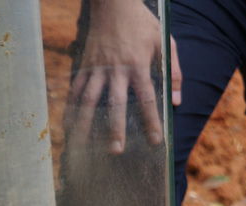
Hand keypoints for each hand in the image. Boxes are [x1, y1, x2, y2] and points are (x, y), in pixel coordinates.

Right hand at [67, 0, 181, 153]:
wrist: (113, 4)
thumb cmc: (141, 23)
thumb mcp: (164, 42)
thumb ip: (173, 71)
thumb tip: (177, 100)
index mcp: (138, 65)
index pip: (147, 98)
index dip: (151, 121)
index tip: (155, 140)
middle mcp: (116, 70)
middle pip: (115, 104)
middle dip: (115, 128)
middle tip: (115, 150)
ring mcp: (97, 68)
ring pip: (89, 99)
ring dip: (85, 123)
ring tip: (80, 143)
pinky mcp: (84, 65)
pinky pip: (76, 89)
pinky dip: (71, 107)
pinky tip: (68, 123)